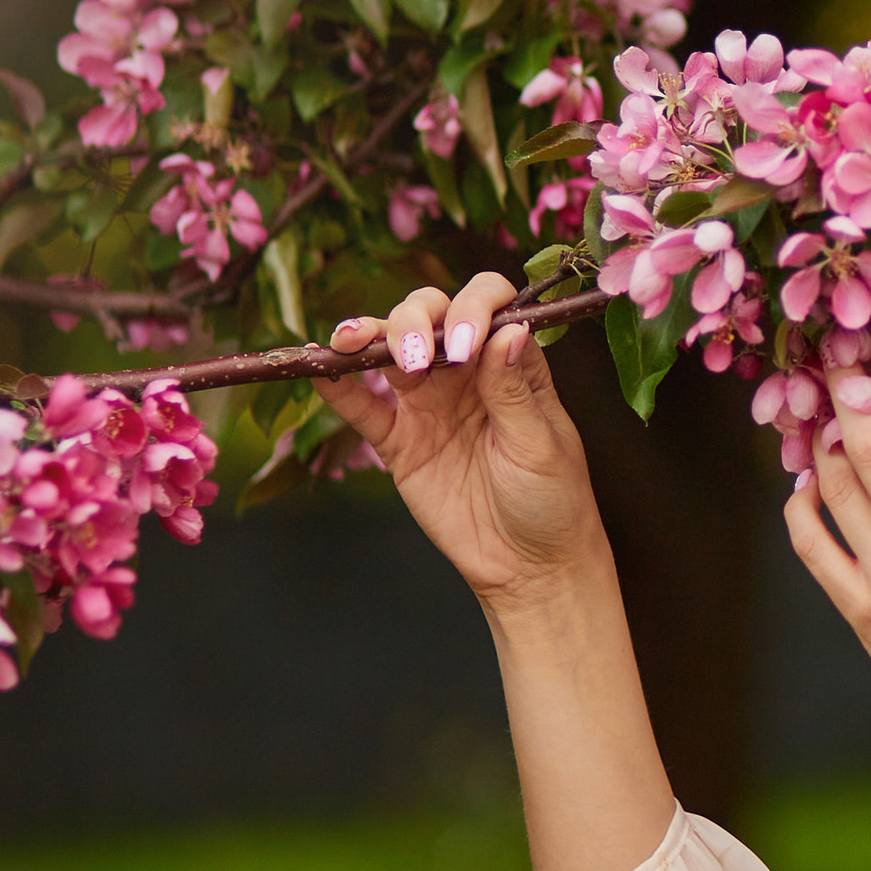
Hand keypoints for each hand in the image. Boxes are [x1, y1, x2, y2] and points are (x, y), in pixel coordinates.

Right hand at [322, 272, 603, 608]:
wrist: (528, 565)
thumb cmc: (552, 499)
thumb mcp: (540, 444)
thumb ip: (514, 389)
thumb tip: (508, 329)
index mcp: (511, 361)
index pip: (489, 305)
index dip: (473, 309)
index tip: (465, 344)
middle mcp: (467, 371)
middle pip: (431, 315)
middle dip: (414, 319)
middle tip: (417, 358)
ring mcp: (429, 403)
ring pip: (391, 350)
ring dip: (371, 337)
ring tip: (352, 342)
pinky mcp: (399, 441)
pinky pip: (362, 407)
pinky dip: (338, 388)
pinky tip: (318, 368)